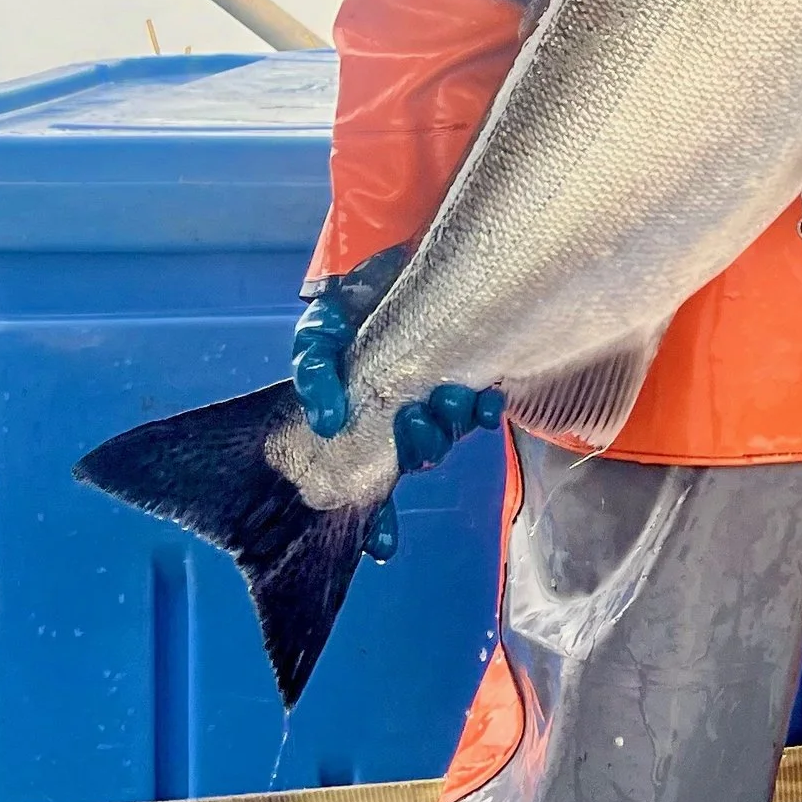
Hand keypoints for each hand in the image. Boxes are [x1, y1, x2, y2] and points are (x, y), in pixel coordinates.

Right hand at [292, 253, 506, 559]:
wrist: (392, 257)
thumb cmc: (349, 306)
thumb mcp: (318, 338)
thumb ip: (315, 377)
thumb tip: (329, 422)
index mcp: (365, 423)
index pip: (370, 481)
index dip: (376, 520)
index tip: (382, 543)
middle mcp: (403, 420)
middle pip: (417, 458)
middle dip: (419, 448)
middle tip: (413, 420)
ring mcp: (438, 398)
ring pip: (449, 435)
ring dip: (450, 428)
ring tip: (447, 399)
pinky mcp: (471, 373)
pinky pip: (482, 408)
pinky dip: (485, 410)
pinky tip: (486, 401)